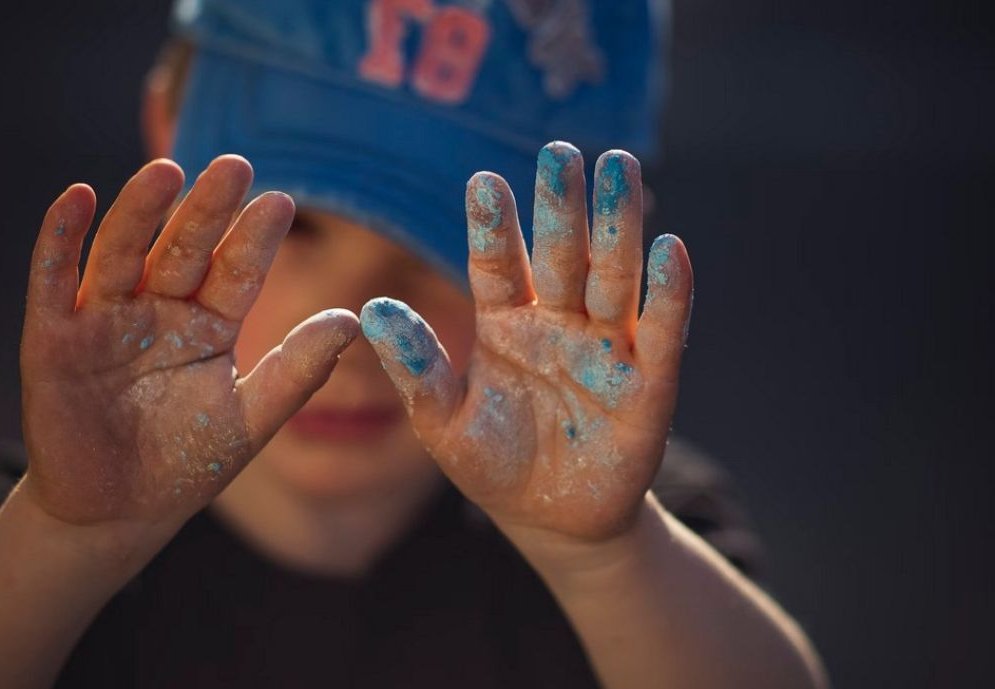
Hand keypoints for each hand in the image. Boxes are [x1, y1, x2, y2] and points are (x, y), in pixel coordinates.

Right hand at [20, 156, 357, 530]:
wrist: (119, 513)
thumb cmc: (188, 464)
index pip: (236, 272)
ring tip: (168, 171)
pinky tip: (80, 199)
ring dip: (141, 212)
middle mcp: (159, 312)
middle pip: (184, 250)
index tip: (282, 201)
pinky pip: (54, 282)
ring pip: (123, 253)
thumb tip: (353, 319)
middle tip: (234, 166)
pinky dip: (61, 240)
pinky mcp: (53, 340)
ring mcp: (105, 322)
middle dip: (207, 210)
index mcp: (209, 326)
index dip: (255, 239)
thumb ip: (298, 370)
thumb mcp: (251, 418)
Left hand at [361, 142, 691, 542]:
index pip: (498, 265)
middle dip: (563, 206)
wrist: (552, 521)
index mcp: (506, 325)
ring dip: (619, 226)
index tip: (483, 181)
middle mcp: (558, 324)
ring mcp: (606, 349)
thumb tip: (371, 309)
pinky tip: (669, 250)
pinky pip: (662, 333)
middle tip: (562, 152)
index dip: (493, 226)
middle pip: (563, 256)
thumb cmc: (493, 466)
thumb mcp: (444, 423)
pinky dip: (668, 294)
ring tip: (620, 168)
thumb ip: (416, 369)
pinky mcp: (649, 385)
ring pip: (614, 278)